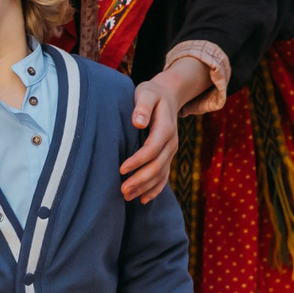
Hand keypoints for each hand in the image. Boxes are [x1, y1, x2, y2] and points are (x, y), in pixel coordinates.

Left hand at [120, 59, 208, 202]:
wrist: (168, 95)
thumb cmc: (152, 93)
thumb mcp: (146, 93)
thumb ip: (142, 106)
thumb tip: (138, 122)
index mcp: (166, 128)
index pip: (152, 149)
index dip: (138, 161)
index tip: (121, 169)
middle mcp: (171, 142)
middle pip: (157, 166)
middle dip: (140, 180)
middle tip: (122, 191)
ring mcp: (171, 151)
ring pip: (161, 174)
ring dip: (145, 188)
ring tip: (127, 197)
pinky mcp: (168, 156)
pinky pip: (165, 176)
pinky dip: (156, 189)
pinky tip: (143, 199)